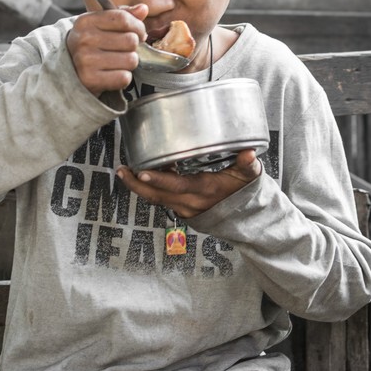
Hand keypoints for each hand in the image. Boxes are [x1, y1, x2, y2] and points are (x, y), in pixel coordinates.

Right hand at [66, 3, 148, 95]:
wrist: (69, 70)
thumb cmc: (91, 44)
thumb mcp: (101, 25)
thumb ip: (123, 15)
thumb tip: (143, 8)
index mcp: (86, 21)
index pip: (123, 19)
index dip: (138, 27)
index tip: (139, 33)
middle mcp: (83, 39)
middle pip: (130, 40)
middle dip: (133, 47)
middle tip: (125, 50)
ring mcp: (85, 60)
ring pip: (131, 60)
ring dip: (129, 63)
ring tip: (118, 62)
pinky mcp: (90, 79)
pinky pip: (124, 77)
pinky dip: (123, 78)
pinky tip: (113, 74)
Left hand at [116, 149, 262, 218]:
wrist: (243, 218)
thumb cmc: (243, 192)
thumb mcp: (249, 177)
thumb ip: (248, 164)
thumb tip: (249, 152)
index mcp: (205, 190)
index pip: (177, 186)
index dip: (159, 179)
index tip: (141, 172)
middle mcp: (191, 202)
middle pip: (157, 196)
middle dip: (136, 184)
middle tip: (121, 170)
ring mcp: (184, 208)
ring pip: (156, 199)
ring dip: (139, 187)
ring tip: (125, 171)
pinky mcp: (181, 209)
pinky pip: (161, 200)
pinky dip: (151, 188)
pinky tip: (144, 174)